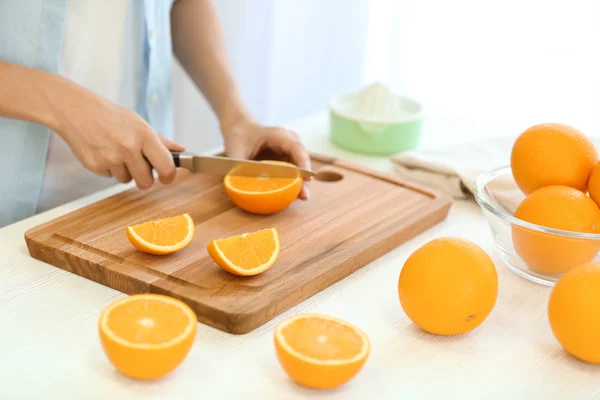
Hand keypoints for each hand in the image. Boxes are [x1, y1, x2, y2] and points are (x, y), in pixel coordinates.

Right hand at [50, 87, 184, 188]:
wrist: (75, 110)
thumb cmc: (110, 115)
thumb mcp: (139, 123)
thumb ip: (161, 140)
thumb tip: (181, 151)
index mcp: (144, 136)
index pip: (166, 167)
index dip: (168, 176)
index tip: (166, 177)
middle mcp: (128, 148)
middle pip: (146, 182)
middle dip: (144, 177)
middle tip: (139, 165)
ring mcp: (111, 159)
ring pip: (127, 180)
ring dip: (125, 171)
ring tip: (116, 152)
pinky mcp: (95, 166)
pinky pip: (110, 177)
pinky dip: (109, 169)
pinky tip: (104, 152)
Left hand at [222, 118, 311, 199]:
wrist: (240, 130)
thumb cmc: (239, 137)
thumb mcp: (235, 150)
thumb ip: (238, 166)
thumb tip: (240, 186)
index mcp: (278, 135)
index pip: (296, 148)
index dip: (303, 163)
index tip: (306, 179)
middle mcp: (288, 141)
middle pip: (302, 160)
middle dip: (304, 178)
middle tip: (303, 195)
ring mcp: (289, 150)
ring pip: (300, 166)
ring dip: (300, 182)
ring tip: (301, 197)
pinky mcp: (287, 159)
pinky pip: (294, 170)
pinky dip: (293, 182)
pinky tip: (292, 194)